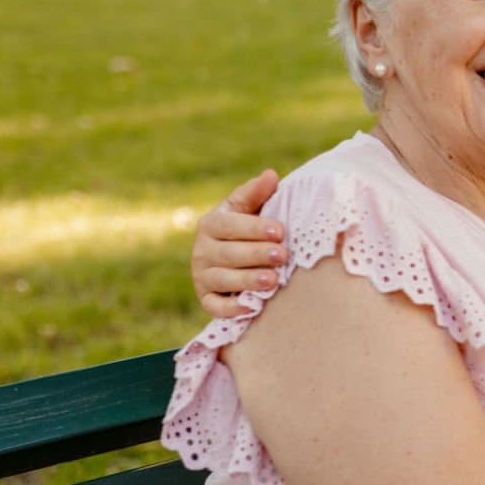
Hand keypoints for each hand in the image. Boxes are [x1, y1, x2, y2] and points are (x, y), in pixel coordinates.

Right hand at [191, 170, 284, 317]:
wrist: (235, 262)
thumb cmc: (246, 230)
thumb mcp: (248, 209)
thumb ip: (256, 194)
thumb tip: (270, 174)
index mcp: (211, 224)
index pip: (229, 225)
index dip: (253, 228)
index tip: (280, 231)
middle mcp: (202, 251)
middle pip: (228, 253)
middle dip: (256, 254)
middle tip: (282, 255)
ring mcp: (202, 276)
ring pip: (223, 279)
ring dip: (248, 280)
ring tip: (273, 280)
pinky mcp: (207, 300)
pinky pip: (215, 307)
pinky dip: (232, 309)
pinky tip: (253, 307)